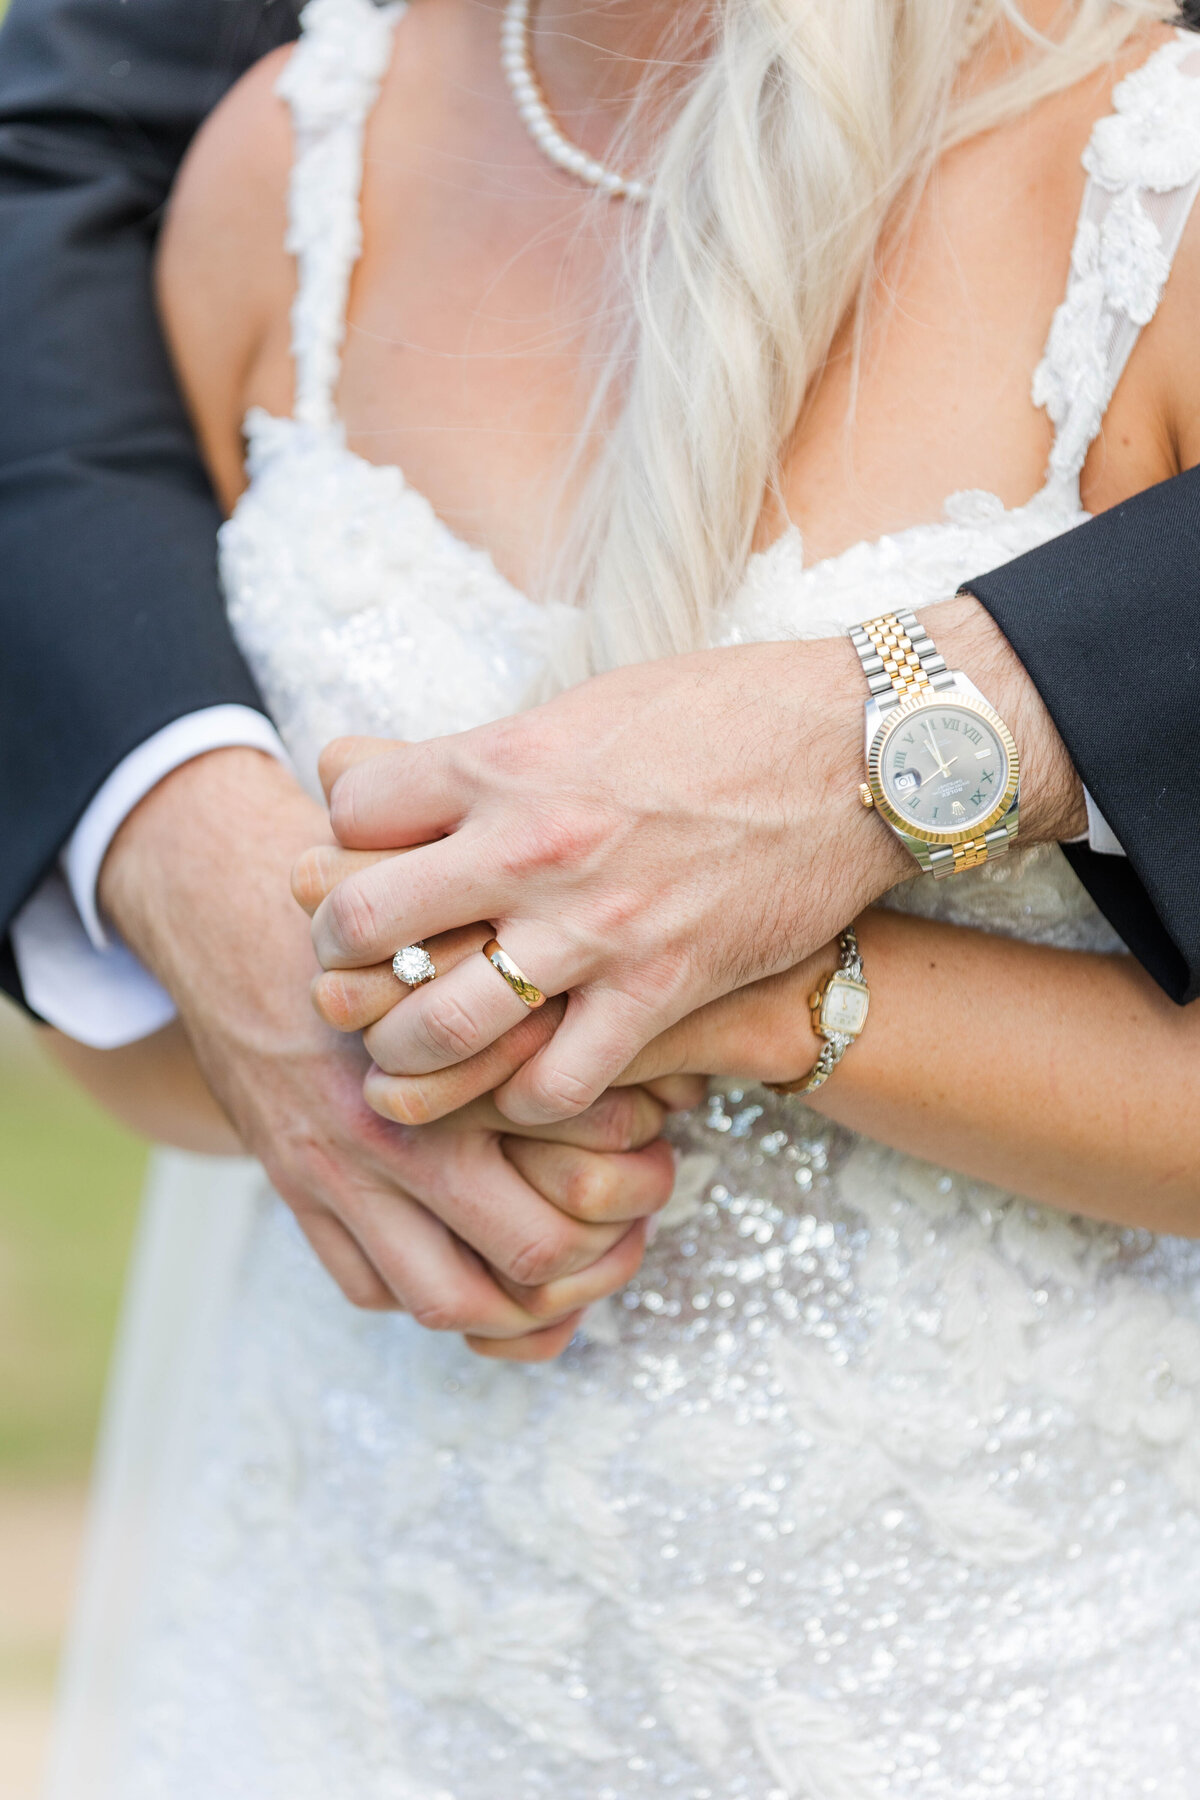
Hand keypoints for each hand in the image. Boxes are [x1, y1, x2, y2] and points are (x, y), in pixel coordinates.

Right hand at [99, 749, 678, 1359]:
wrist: (232, 906)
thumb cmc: (377, 914)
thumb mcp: (476, 932)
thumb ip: (557, 1000)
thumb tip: (677, 1067)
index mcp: (465, 1058)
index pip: (589, 1159)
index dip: (642, 1174)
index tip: (660, 1153)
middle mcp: (404, 1130)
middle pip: (537, 1250)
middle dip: (601, 1258)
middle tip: (630, 1229)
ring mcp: (342, 1173)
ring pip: (450, 1299)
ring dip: (520, 1310)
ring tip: (565, 1276)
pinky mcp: (297, 1189)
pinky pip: (368, 1287)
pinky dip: (427, 1298)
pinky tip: (472, 1269)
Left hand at [307, 598, 1078, 1125]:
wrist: (859, 750)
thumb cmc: (721, 713)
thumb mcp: (583, 704)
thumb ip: (482, 752)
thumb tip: (369, 770)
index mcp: (503, 760)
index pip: (350, 811)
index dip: (340, 844)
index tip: (359, 868)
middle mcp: (530, 844)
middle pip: (363, 924)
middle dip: (341, 960)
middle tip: (356, 978)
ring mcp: (594, 926)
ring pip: (441, 1025)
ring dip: (407, 1054)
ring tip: (403, 1061)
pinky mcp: (661, 988)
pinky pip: (557, 1082)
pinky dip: (528, 1100)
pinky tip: (526, 1088)